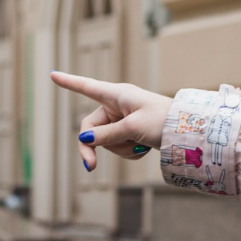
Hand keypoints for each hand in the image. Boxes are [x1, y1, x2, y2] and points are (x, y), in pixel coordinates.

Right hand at [49, 71, 171, 170]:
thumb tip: (85, 140)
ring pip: (106, 140)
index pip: (87, 87)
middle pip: (91, 127)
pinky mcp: (132, 132)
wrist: (187, 132)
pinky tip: (144, 149)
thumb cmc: (163, 121)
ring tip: (139, 145)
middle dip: (92, 146)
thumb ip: (106, 135)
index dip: (69, 82)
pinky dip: (129, 151)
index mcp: (117, 95)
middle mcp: (118, 105)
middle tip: (90, 166)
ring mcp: (124, 119)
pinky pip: (119, 146)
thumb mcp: (132, 129)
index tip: (52, 74)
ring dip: (119, 148)